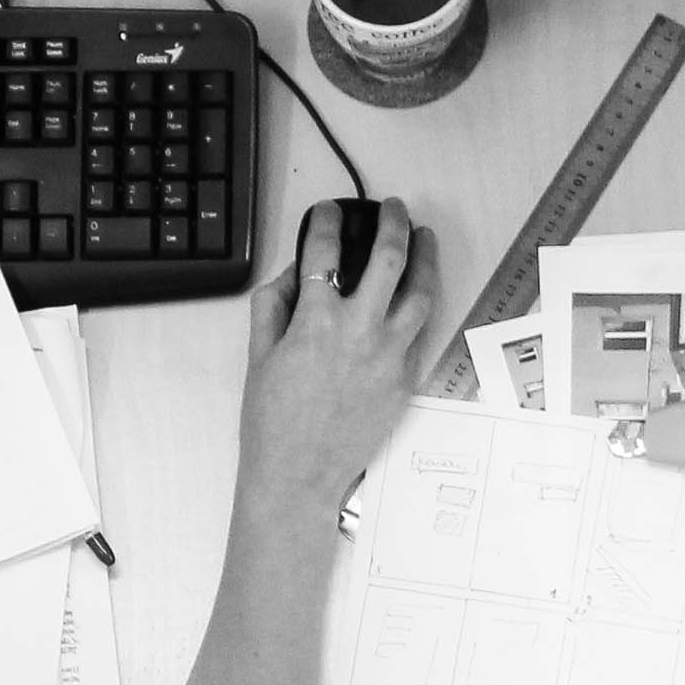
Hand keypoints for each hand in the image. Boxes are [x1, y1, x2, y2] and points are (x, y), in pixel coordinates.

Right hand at [234, 195, 440, 523]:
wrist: (298, 475)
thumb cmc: (272, 421)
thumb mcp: (258, 354)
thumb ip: (274, 304)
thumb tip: (294, 274)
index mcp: (315, 320)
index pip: (325, 251)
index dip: (327, 220)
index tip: (329, 211)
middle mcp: (359, 331)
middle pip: (388, 259)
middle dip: (393, 223)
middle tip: (392, 208)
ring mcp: (389, 355)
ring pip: (420, 292)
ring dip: (425, 258)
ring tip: (425, 237)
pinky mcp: (405, 379)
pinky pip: (421, 332)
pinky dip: (422, 305)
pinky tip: (420, 292)